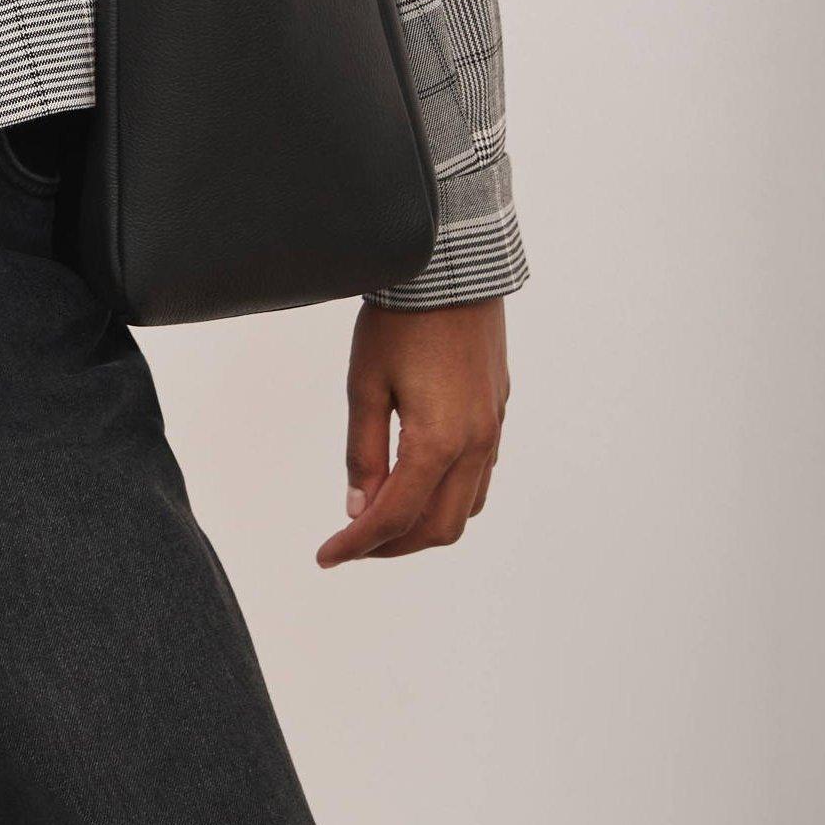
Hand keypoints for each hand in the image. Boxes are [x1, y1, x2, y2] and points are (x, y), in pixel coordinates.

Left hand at [315, 298, 509, 566]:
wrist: (451, 267)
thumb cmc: (400, 321)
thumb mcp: (365, 385)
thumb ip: (363, 454)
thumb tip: (358, 508)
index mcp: (439, 442)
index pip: (394, 517)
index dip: (357, 544)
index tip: (326, 557)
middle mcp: (476, 444)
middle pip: (439, 528)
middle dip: (392, 546)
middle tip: (350, 543)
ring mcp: (492, 430)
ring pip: (466, 508)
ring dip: (423, 525)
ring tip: (380, 519)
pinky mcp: (497, 412)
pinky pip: (479, 478)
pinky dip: (447, 497)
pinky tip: (416, 484)